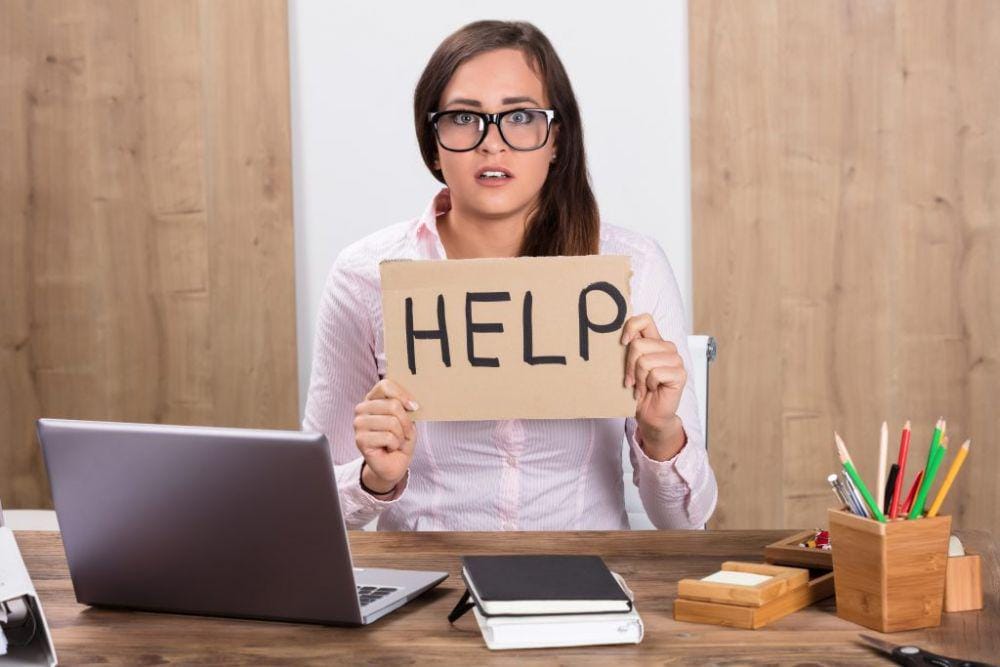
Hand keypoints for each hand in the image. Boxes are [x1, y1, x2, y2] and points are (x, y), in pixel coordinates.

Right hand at [353, 378, 418, 494]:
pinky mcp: (360, 439)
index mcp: (373, 399)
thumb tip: (412, 403)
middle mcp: (362, 408)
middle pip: (392, 405)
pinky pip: (388, 437)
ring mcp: (359, 424)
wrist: (393, 464)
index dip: (402, 395)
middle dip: (406, 422)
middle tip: (404, 432)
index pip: (385, 385)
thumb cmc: (400, 439)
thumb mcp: (407, 419)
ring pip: (391, 422)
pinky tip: (389, 448)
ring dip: (400, 435)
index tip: (414, 407)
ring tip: (396, 441)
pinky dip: (395, 444)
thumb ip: (406, 407)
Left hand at [621, 313, 687, 460]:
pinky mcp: (680, 374)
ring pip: (645, 361)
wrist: (650, 415)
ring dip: (639, 379)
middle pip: (638, 345)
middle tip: (631, 380)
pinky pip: (655, 373)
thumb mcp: (629, 367)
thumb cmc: (639, 391)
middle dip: (629, 366)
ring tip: (641, 387)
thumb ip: (627, 349)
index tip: (622, 343)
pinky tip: (651, 390)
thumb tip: (615, 337)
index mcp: (655, 341)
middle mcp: (667, 347)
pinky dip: (648, 385)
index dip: (631, 327)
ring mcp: (676, 360)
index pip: (645, 319)